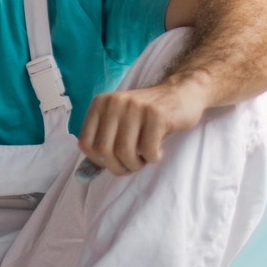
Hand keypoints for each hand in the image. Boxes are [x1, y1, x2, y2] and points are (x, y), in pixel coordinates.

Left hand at [77, 81, 210, 175]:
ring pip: (124, 152)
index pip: (85, 143)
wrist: (181, 93)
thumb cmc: (147, 115)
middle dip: (118, 166)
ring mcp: (135, 106)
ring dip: (136, 164)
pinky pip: (148, 150)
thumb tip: (85, 174)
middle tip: (132, 164)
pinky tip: (158, 150)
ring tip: (145, 158)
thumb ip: (104, 143)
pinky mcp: (156, 114)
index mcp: (100, 104)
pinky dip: (153, 157)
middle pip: (104, 150)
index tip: (114, 161)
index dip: (98, 160)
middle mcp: (114, 102)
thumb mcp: (121, 122)